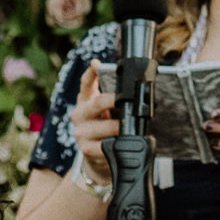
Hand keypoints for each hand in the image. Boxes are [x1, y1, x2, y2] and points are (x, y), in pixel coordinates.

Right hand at [69, 63, 118, 182]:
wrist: (98, 155)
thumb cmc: (106, 128)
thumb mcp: (109, 112)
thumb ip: (116, 103)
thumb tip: (139, 96)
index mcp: (86, 100)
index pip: (86, 83)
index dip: (91, 72)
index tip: (96, 63)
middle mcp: (80, 113)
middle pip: (96, 103)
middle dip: (112, 101)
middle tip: (124, 101)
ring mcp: (81, 131)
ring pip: (102, 127)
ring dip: (116, 127)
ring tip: (125, 129)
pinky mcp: (85, 149)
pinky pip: (101, 146)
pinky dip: (113, 145)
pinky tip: (119, 145)